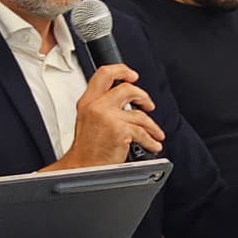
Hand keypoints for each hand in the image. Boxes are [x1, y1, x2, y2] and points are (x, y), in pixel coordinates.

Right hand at [48, 64, 163, 169]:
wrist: (82, 168)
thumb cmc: (86, 148)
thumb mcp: (87, 118)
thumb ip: (101, 105)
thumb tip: (124, 99)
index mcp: (88, 101)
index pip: (104, 74)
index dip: (121, 70)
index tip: (132, 75)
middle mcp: (97, 106)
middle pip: (127, 88)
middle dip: (143, 96)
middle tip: (148, 104)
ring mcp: (109, 117)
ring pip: (140, 114)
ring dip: (152, 125)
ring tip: (155, 133)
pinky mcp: (120, 131)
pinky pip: (142, 132)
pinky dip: (151, 140)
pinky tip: (153, 144)